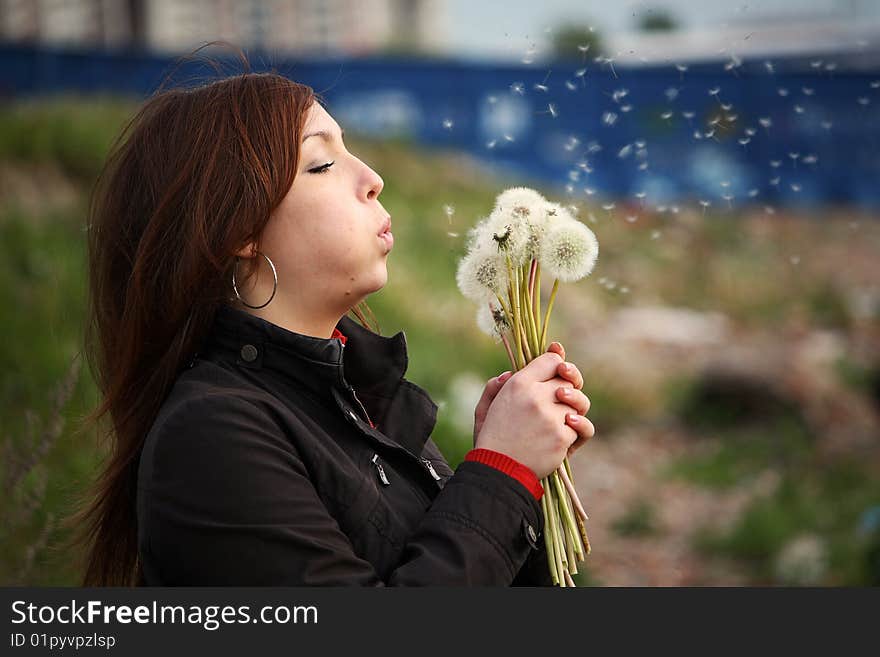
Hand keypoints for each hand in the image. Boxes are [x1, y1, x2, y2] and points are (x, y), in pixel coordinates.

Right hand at [473, 345, 595, 478]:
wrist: (497, 471)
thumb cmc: (491, 438)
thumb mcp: (485, 408)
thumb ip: (494, 386)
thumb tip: (509, 373)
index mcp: (518, 384)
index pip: (551, 360)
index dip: (559, 363)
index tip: (561, 370)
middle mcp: (536, 396)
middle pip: (569, 381)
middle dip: (569, 388)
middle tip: (562, 398)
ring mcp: (550, 417)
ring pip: (579, 404)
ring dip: (573, 410)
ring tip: (563, 418)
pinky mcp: (561, 437)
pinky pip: (581, 426)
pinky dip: (577, 431)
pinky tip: (567, 431)